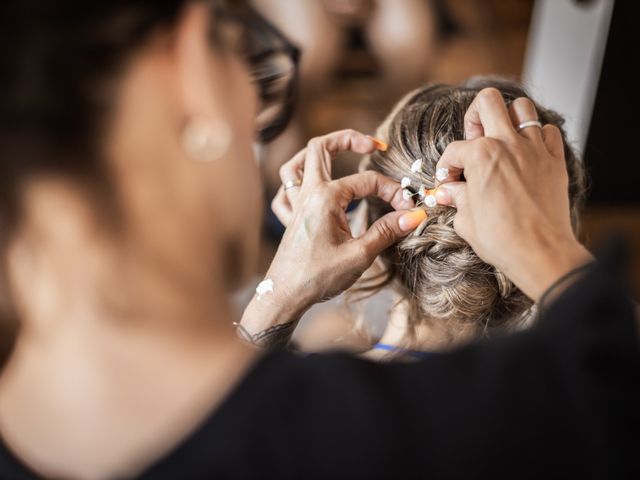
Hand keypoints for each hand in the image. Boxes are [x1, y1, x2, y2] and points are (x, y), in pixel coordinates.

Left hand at [240, 130, 423, 345]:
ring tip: (336, 153)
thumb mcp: (360, 255)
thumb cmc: (318, 277)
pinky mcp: (290, 220)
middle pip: (319, 148)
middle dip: (348, 139)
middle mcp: (307, 195)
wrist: (285, 296)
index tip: (408, 207)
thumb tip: (414, 215)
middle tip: (373, 145)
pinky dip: (295, 183)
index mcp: (325, 198)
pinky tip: (308, 189)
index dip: (392, 191)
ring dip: (315, 155)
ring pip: (295, 165)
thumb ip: (387, 231)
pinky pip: (285, 192)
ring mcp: (295, 206)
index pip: (367, 182)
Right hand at [434, 88, 592, 299]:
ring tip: (501, 139)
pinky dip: (536, 136)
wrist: (539, 252)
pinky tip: (527, 153)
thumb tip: (447, 192)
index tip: (449, 182)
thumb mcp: (465, 219)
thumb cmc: (500, 239)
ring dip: (508, 119)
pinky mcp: (554, 161)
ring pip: (522, 107)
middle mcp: (507, 144)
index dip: (446, 167)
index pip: (454, 150)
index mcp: (480, 156)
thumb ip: (456, 198)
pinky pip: (548, 131)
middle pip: (487, 102)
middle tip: (473, 139)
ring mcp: (534, 149)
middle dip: (474, 116)